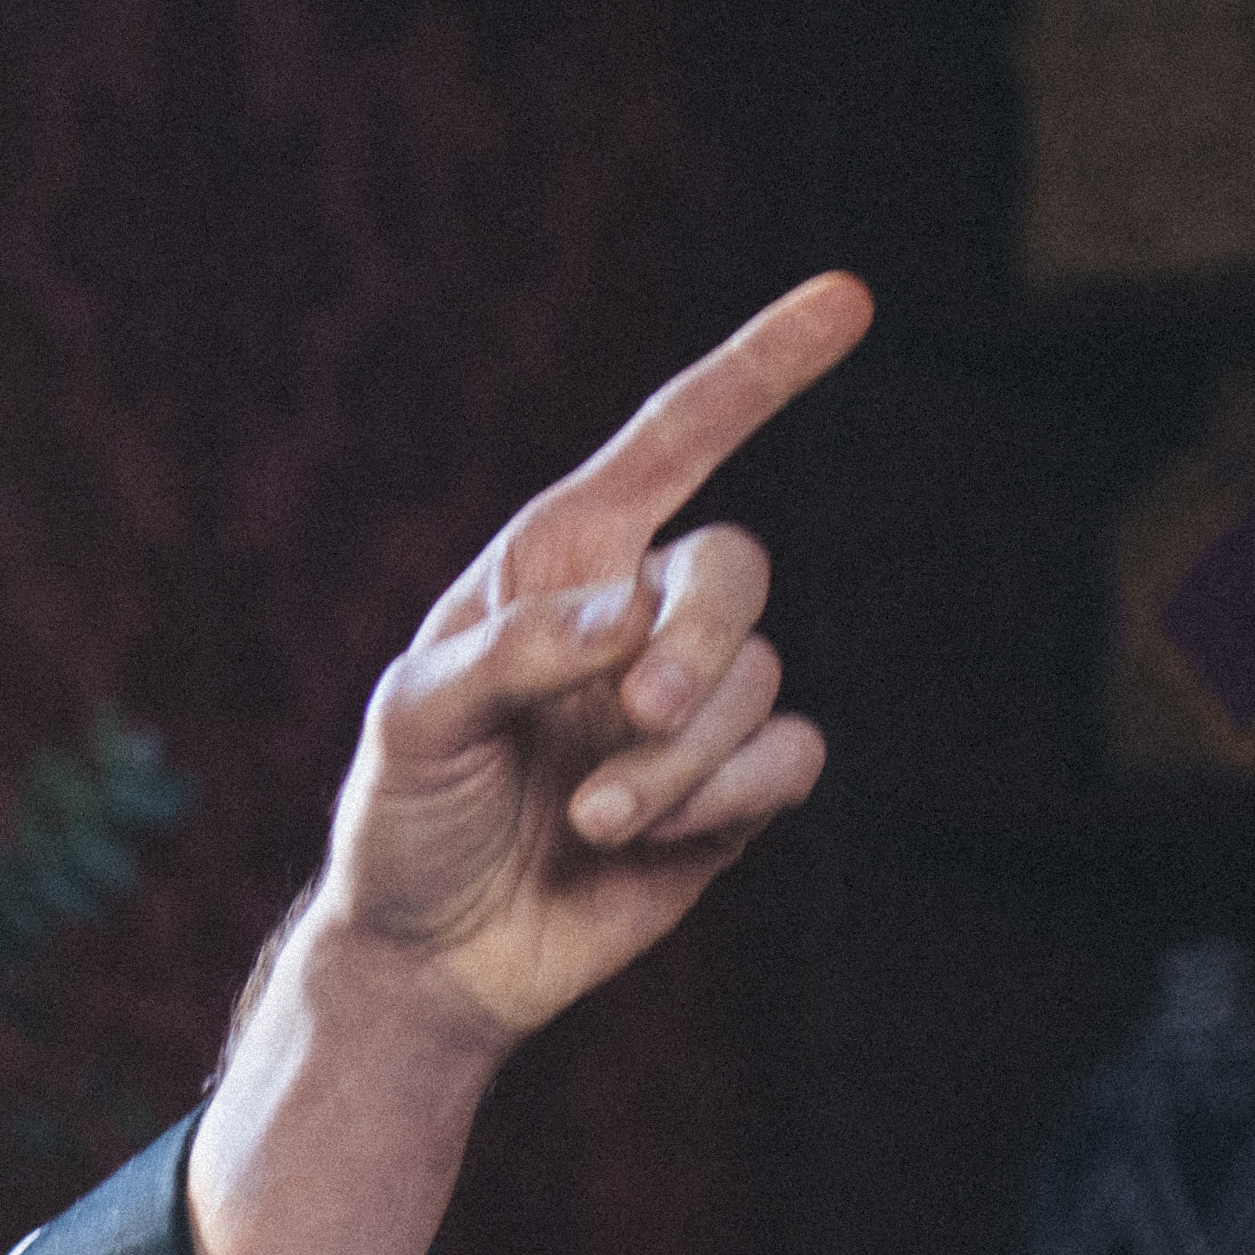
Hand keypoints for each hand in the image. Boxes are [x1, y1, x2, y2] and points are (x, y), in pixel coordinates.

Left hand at [292, 272, 869, 1056]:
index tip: (850, 299)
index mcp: (560, 558)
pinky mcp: (731, 791)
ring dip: (678, 761)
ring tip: (587, 820)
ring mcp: (690, 704)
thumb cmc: (404, 816)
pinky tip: (646, 838)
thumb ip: (513, 655)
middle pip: (737, 570)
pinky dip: (727, 797)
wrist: (431, 955)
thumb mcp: (413, 722)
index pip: (675, 439)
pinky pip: (791, 759)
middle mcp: (636, 614)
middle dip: (696, 645)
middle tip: (631, 717)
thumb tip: (628, 615)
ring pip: (758, 684)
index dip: (760, 369)